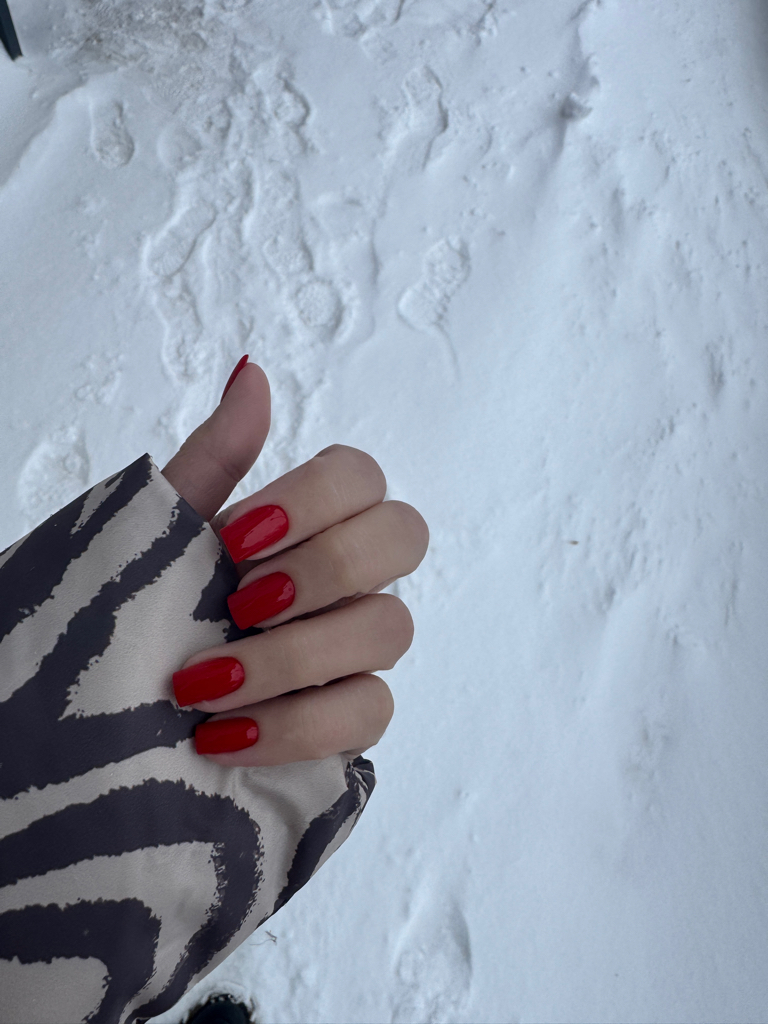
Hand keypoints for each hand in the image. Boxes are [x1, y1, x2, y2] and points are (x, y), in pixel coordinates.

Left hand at [162, 361, 427, 766]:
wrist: (113, 707)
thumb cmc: (148, 609)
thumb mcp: (167, 532)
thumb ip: (218, 457)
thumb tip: (252, 371)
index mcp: (309, 523)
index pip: (362, 477)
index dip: (312, 500)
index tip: (232, 539)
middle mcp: (349, 578)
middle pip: (404, 536)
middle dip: (324, 568)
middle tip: (242, 602)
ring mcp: (358, 648)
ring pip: (391, 627)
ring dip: (296, 654)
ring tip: (205, 683)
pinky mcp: (352, 718)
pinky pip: (370, 713)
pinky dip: (297, 725)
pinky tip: (224, 736)